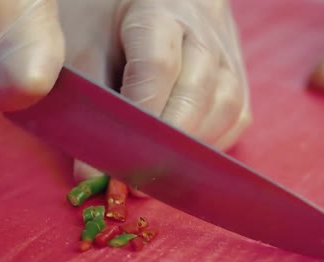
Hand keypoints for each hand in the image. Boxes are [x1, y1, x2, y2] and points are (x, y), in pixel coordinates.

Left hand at [60, 0, 252, 191]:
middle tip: (139, 181)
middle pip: (200, 93)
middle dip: (169, 145)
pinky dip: (212, 143)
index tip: (118, 161)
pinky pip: (237, 115)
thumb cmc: (108, 17)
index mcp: (160, 7)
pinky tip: (185, 157)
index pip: (158, 67)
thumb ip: (89, 107)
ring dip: (193, 149)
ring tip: (161, 173)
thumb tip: (91, 177)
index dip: (142, 119)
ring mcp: (228, 49)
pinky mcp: (238, 70)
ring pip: (227, 106)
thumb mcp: (86, 45)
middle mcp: (204, 27)